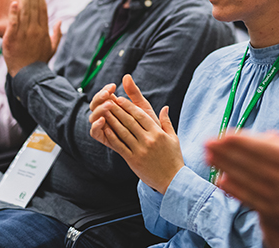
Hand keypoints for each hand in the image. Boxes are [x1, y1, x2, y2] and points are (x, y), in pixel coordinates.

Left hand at [2, 0, 60, 76]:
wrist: (28, 74)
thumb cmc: (39, 61)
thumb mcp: (52, 48)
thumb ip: (57, 34)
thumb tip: (61, 22)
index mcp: (44, 31)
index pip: (43, 10)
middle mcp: (35, 30)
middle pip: (34, 8)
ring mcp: (24, 34)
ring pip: (25, 12)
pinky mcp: (13, 38)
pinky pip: (14, 23)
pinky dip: (14, 12)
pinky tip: (14, 2)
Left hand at [89, 75, 182, 193]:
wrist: (173, 180)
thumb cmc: (174, 158)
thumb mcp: (173, 138)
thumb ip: (166, 122)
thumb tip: (165, 107)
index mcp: (158, 133)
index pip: (141, 116)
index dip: (129, 106)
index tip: (120, 99)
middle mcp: (148, 140)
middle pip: (130, 122)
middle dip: (118, 110)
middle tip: (108, 101)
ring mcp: (140, 150)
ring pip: (123, 132)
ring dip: (112, 121)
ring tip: (104, 113)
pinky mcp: (133, 160)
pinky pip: (121, 146)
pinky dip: (113, 137)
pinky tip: (106, 130)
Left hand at [206, 106, 278, 247]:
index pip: (267, 150)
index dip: (245, 141)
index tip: (226, 133)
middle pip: (252, 164)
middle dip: (228, 152)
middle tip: (208, 141)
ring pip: (248, 181)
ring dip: (226, 167)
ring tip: (209, 156)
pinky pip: (252, 200)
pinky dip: (235, 190)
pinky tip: (220, 180)